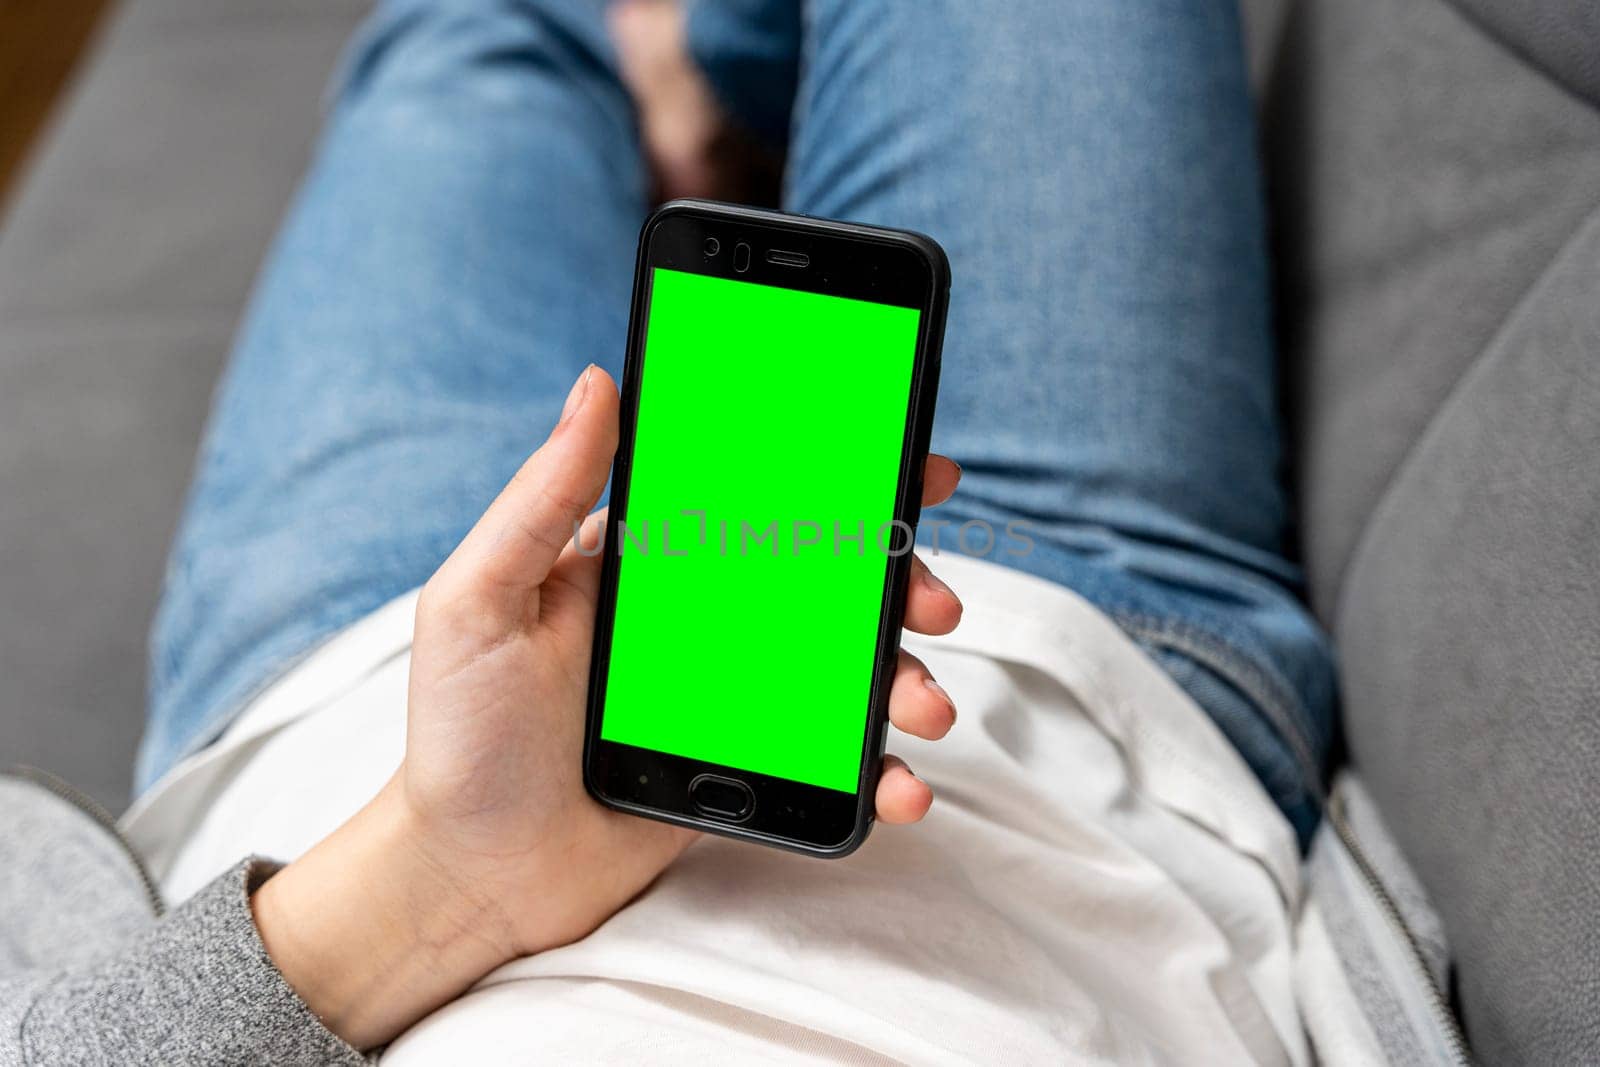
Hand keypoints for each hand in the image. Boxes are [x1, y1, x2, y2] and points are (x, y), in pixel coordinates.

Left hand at [253, 365, 962, 1047]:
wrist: (472, 875)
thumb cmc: (460, 734)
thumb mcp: (480, 599)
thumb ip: (543, 497)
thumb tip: (599, 383)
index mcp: (650, 567)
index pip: (756, 500)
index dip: (836, 473)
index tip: (908, 460)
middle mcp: (702, 622)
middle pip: (826, 582)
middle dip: (898, 582)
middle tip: (932, 600)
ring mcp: (734, 696)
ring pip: (845, 668)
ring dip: (904, 675)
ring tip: (928, 706)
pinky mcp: (747, 769)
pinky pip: (831, 759)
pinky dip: (880, 769)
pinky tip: (903, 783)